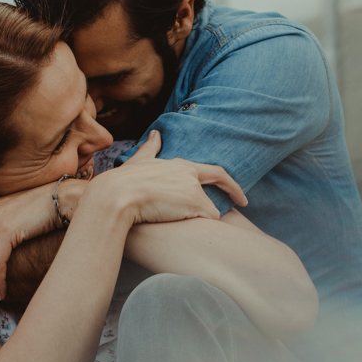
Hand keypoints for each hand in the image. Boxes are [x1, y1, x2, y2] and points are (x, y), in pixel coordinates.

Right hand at [100, 130, 246, 223]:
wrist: (118, 195)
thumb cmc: (123, 181)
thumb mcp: (139, 161)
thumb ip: (150, 148)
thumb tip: (156, 134)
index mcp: (180, 165)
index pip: (213, 170)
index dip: (227, 182)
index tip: (238, 193)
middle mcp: (190, 173)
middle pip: (222, 182)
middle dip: (235, 193)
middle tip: (243, 203)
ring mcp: (193, 188)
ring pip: (210, 209)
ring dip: (200, 217)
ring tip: (179, 221)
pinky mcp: (194, 202)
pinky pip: (207, 219)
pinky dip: (199, 227)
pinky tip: (182, 227)